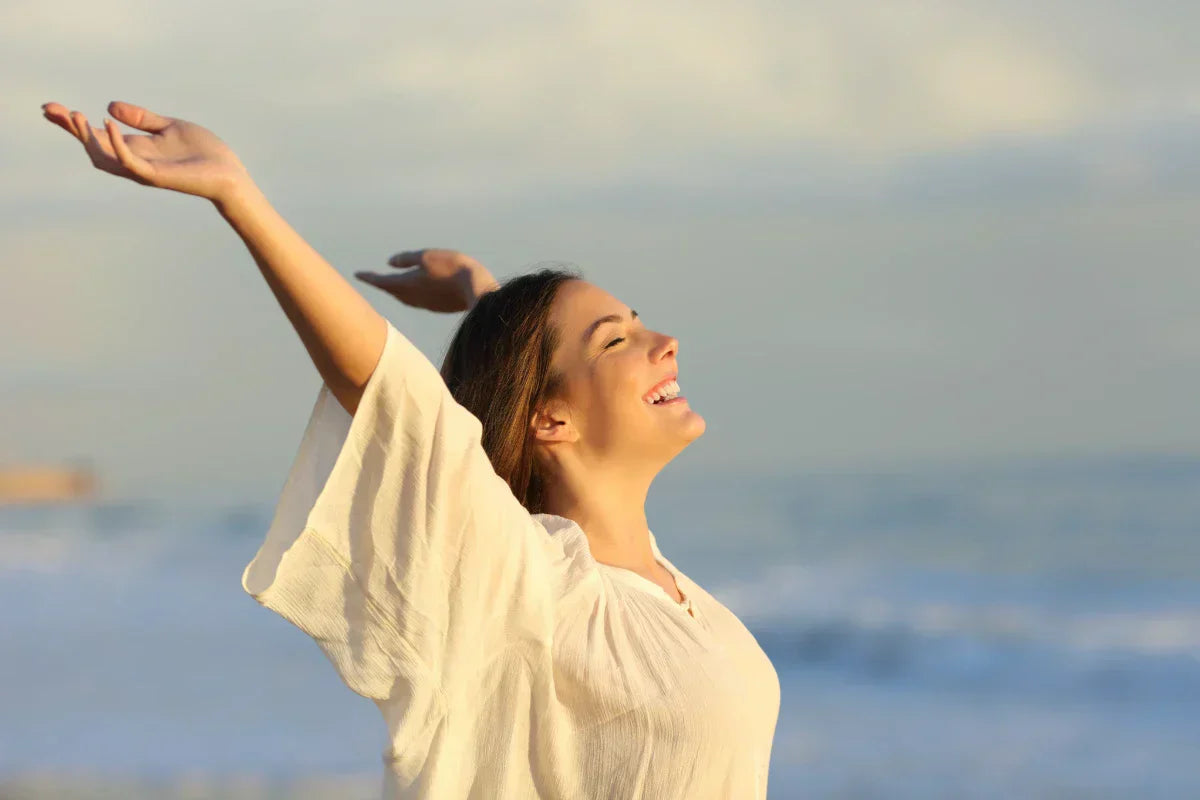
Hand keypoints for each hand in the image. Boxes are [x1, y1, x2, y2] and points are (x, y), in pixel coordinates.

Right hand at [41, 100, 252, 205]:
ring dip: (86, 136)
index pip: (97, 136)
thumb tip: (109, 106)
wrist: (229, 174)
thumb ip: (141, 118)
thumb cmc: (204, 154)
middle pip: (92, 147)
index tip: (51, 108)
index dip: (73, 123)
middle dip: (70, 129)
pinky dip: (115, 143)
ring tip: (75, 114)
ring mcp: (143, 170)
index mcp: (137, 148)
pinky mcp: (155, 176)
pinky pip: (128, 161)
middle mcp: (134, 161)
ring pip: (103, 157)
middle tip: (50, 109)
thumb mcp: (169, 127)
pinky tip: (107, 122)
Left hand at [355, 249, 498, 312]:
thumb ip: (406, 259)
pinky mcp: (438, 307)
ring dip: (396, 290)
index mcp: (407, 283)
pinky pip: (418, 299)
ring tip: (391, 283)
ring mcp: (426, 304)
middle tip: (372, 278)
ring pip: (404, 297)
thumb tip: (390, 262)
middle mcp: (413, 297)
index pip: (382, 281)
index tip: (357, 274)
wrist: (478, 289)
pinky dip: (412, 293)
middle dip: (382, 284)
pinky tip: (416, 289)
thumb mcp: (427, 256)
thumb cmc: (452, 268)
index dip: (369, 277)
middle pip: (392, 291)